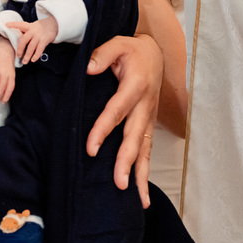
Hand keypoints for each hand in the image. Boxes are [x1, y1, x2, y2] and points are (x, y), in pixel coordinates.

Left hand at [7, 18, 57, 63]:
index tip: (6, 25)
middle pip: (23, 40)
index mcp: (28, 26)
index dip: (13, 25)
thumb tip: (16, 38)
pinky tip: (33, 59)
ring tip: (24, 62)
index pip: (20, 24)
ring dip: (27, 56)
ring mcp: (39, 36)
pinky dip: (35, 56)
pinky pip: (39, 50)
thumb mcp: (32, 26)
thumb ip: (25, 31)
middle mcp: (33, 31)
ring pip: (31, 47)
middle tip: (18, 56)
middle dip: (19, 49)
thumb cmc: (40, 27)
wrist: (54, 24)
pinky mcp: (44, 41)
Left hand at [85, 33, 161, 207]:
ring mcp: (149, 117)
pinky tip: (143, 194)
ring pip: (145, 149)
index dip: (104, 130)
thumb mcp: (118, 43)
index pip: (117, 111)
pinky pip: (147, 151)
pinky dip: (145, 172)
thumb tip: (88, 68)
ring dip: (141, 174)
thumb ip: (102, 54)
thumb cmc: (132, 50)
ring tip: (138, 200)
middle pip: (136, 137)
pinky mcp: (148, 125)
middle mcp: (145, 105)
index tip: (91, 149)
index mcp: (136, 86)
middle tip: (119, 183)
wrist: (154, 53)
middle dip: (127, 161)